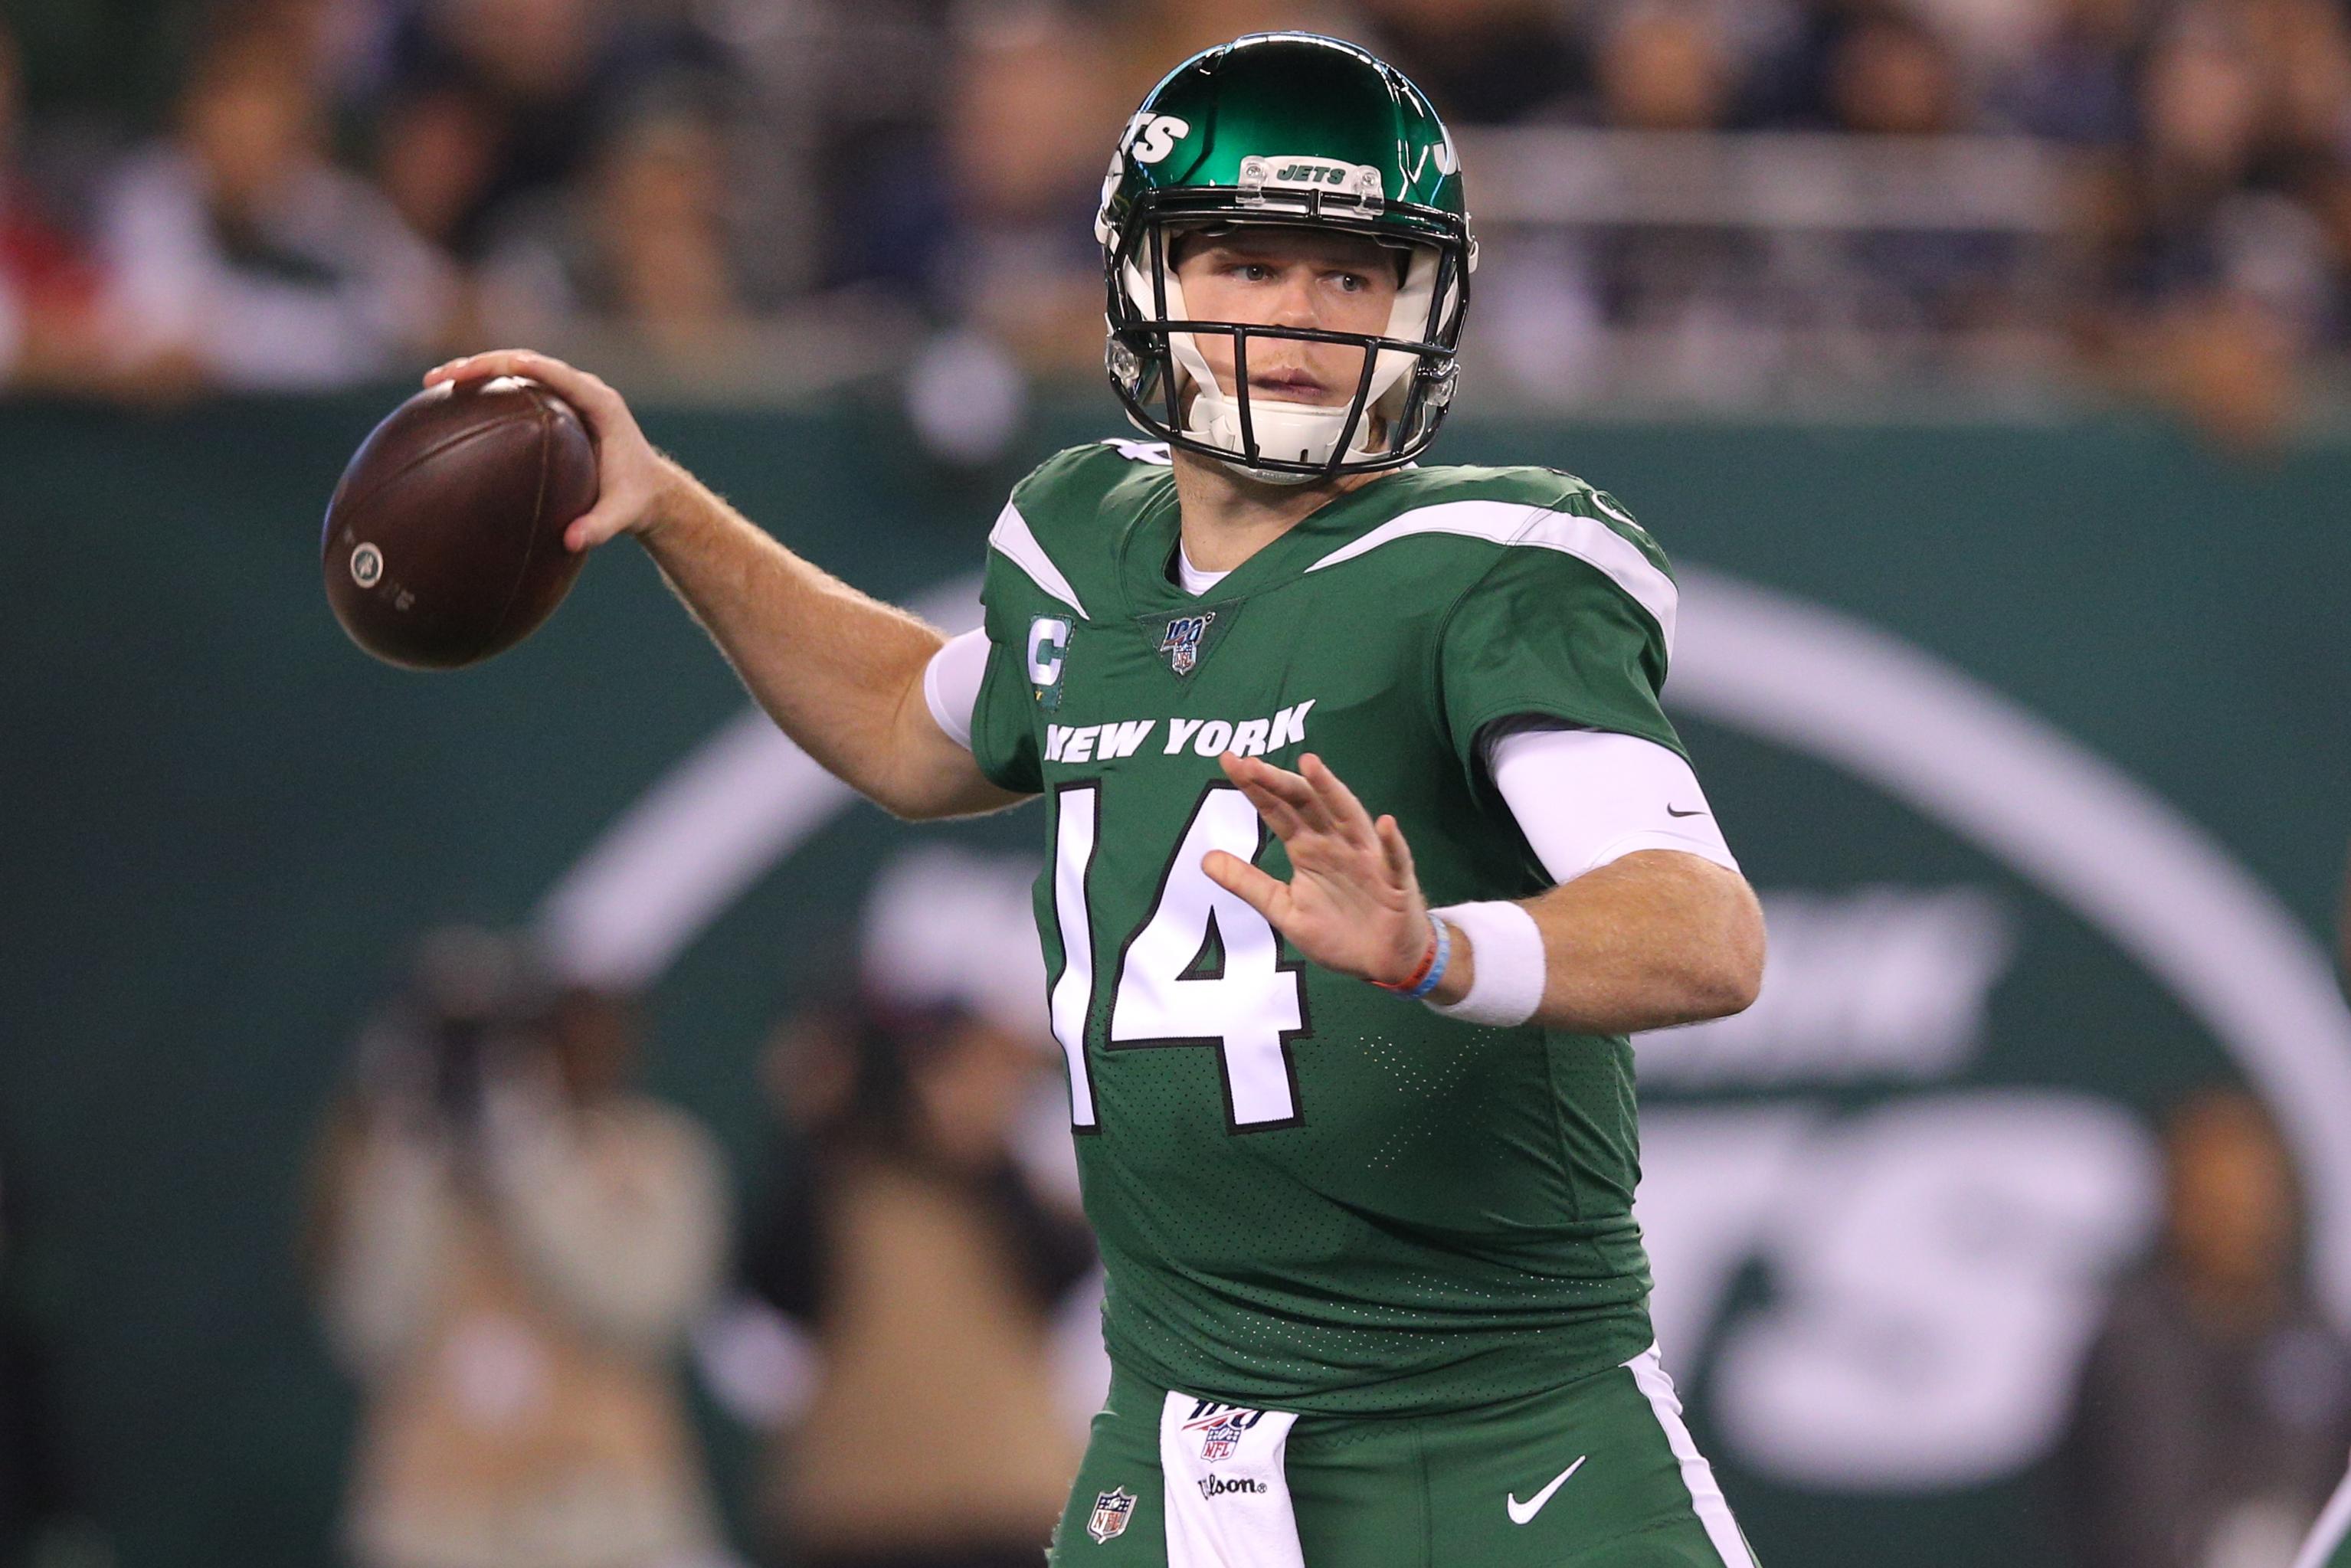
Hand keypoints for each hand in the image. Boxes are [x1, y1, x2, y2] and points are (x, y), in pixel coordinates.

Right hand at [423, 349, 682, 552]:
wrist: (649, 490)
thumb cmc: (634, 500)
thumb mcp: (621, 516)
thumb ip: (600, 527)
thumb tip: (569, 540)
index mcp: (602, 405)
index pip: (562, 377)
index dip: (531, 368)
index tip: (500, 367)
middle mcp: (582, 391)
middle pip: (529, 363)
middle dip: (485, 365)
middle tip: (444, 377)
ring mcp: (566, 393)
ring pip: (516, 369)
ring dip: (476, 370)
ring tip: (433, 381)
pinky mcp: (553, 403)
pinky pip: (515, 387)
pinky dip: (484, 389)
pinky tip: (449, 402)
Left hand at [1203, 752, 1434, 986]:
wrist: (1382, 961)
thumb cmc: (1337, 931)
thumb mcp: (1283, 909)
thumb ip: (1249, 883)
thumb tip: (1205, 858)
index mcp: (1307, 849)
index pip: (1278, 810)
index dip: (1256, 787)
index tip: (1230, 762)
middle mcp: (1335, 844)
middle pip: (1306, 803)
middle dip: (1279, 782)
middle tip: (1251, 763)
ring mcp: (1367, 858)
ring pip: (1349, 817)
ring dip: (1332, 791)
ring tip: (1311, 765)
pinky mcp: (1395, 882)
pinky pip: (1395, 859)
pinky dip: (1391, 842)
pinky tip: (1384, 824)